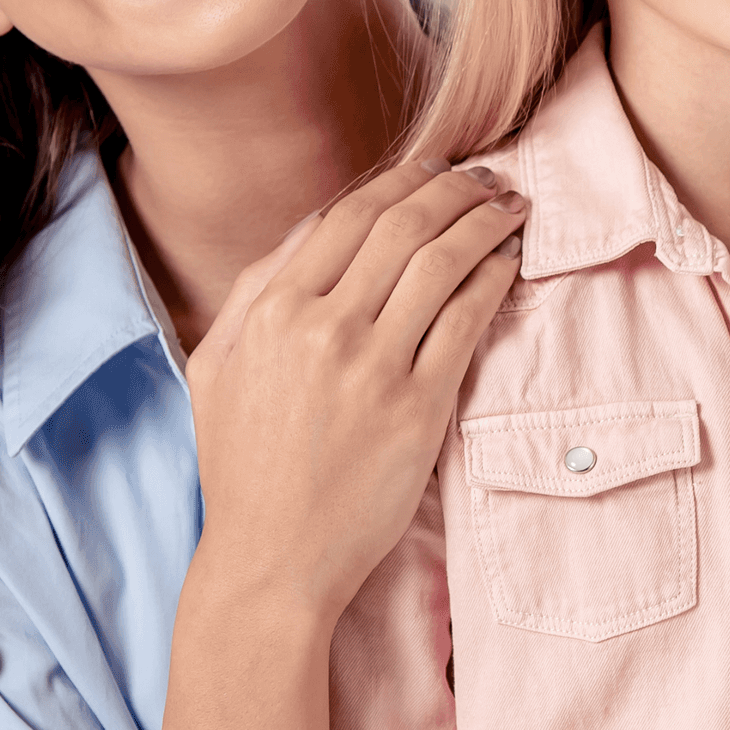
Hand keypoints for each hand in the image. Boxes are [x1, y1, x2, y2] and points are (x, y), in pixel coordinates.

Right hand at [187, 160, 522, 617]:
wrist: (272, 560)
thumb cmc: (243, 466)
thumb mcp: (218, 367)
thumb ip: (254, 288)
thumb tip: (310, 224)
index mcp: (271, 311)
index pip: (348, 215)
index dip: (401, 181)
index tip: (434, 169)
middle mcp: (322, 328)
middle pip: (402, 226)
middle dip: (453, 189)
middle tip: (487, 177)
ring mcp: (373, 367)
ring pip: (442, 262)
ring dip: (484, 221)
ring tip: (511, 207)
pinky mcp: (419, 407)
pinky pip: (468, 319)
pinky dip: (494, 277)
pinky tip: (509, 260)